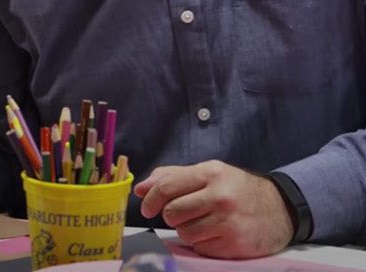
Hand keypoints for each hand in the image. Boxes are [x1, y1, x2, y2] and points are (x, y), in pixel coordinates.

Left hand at [133, 160, 293, 258]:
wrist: (280, 209)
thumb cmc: (236, 189)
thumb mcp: (208, 173)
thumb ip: (173, 177)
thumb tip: (141, 188)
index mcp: (211, 174)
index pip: (167, 187)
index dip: (151, 199)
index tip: (146, 208)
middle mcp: (220, 197)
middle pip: (172, 213)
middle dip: (171, 216)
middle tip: (181, 214)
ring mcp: (228, 222)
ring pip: (184, 233)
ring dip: (187, 230)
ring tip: (202, 222)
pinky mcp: (234, 244)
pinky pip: (200, 248)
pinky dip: (202, 243)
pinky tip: (215, 233)